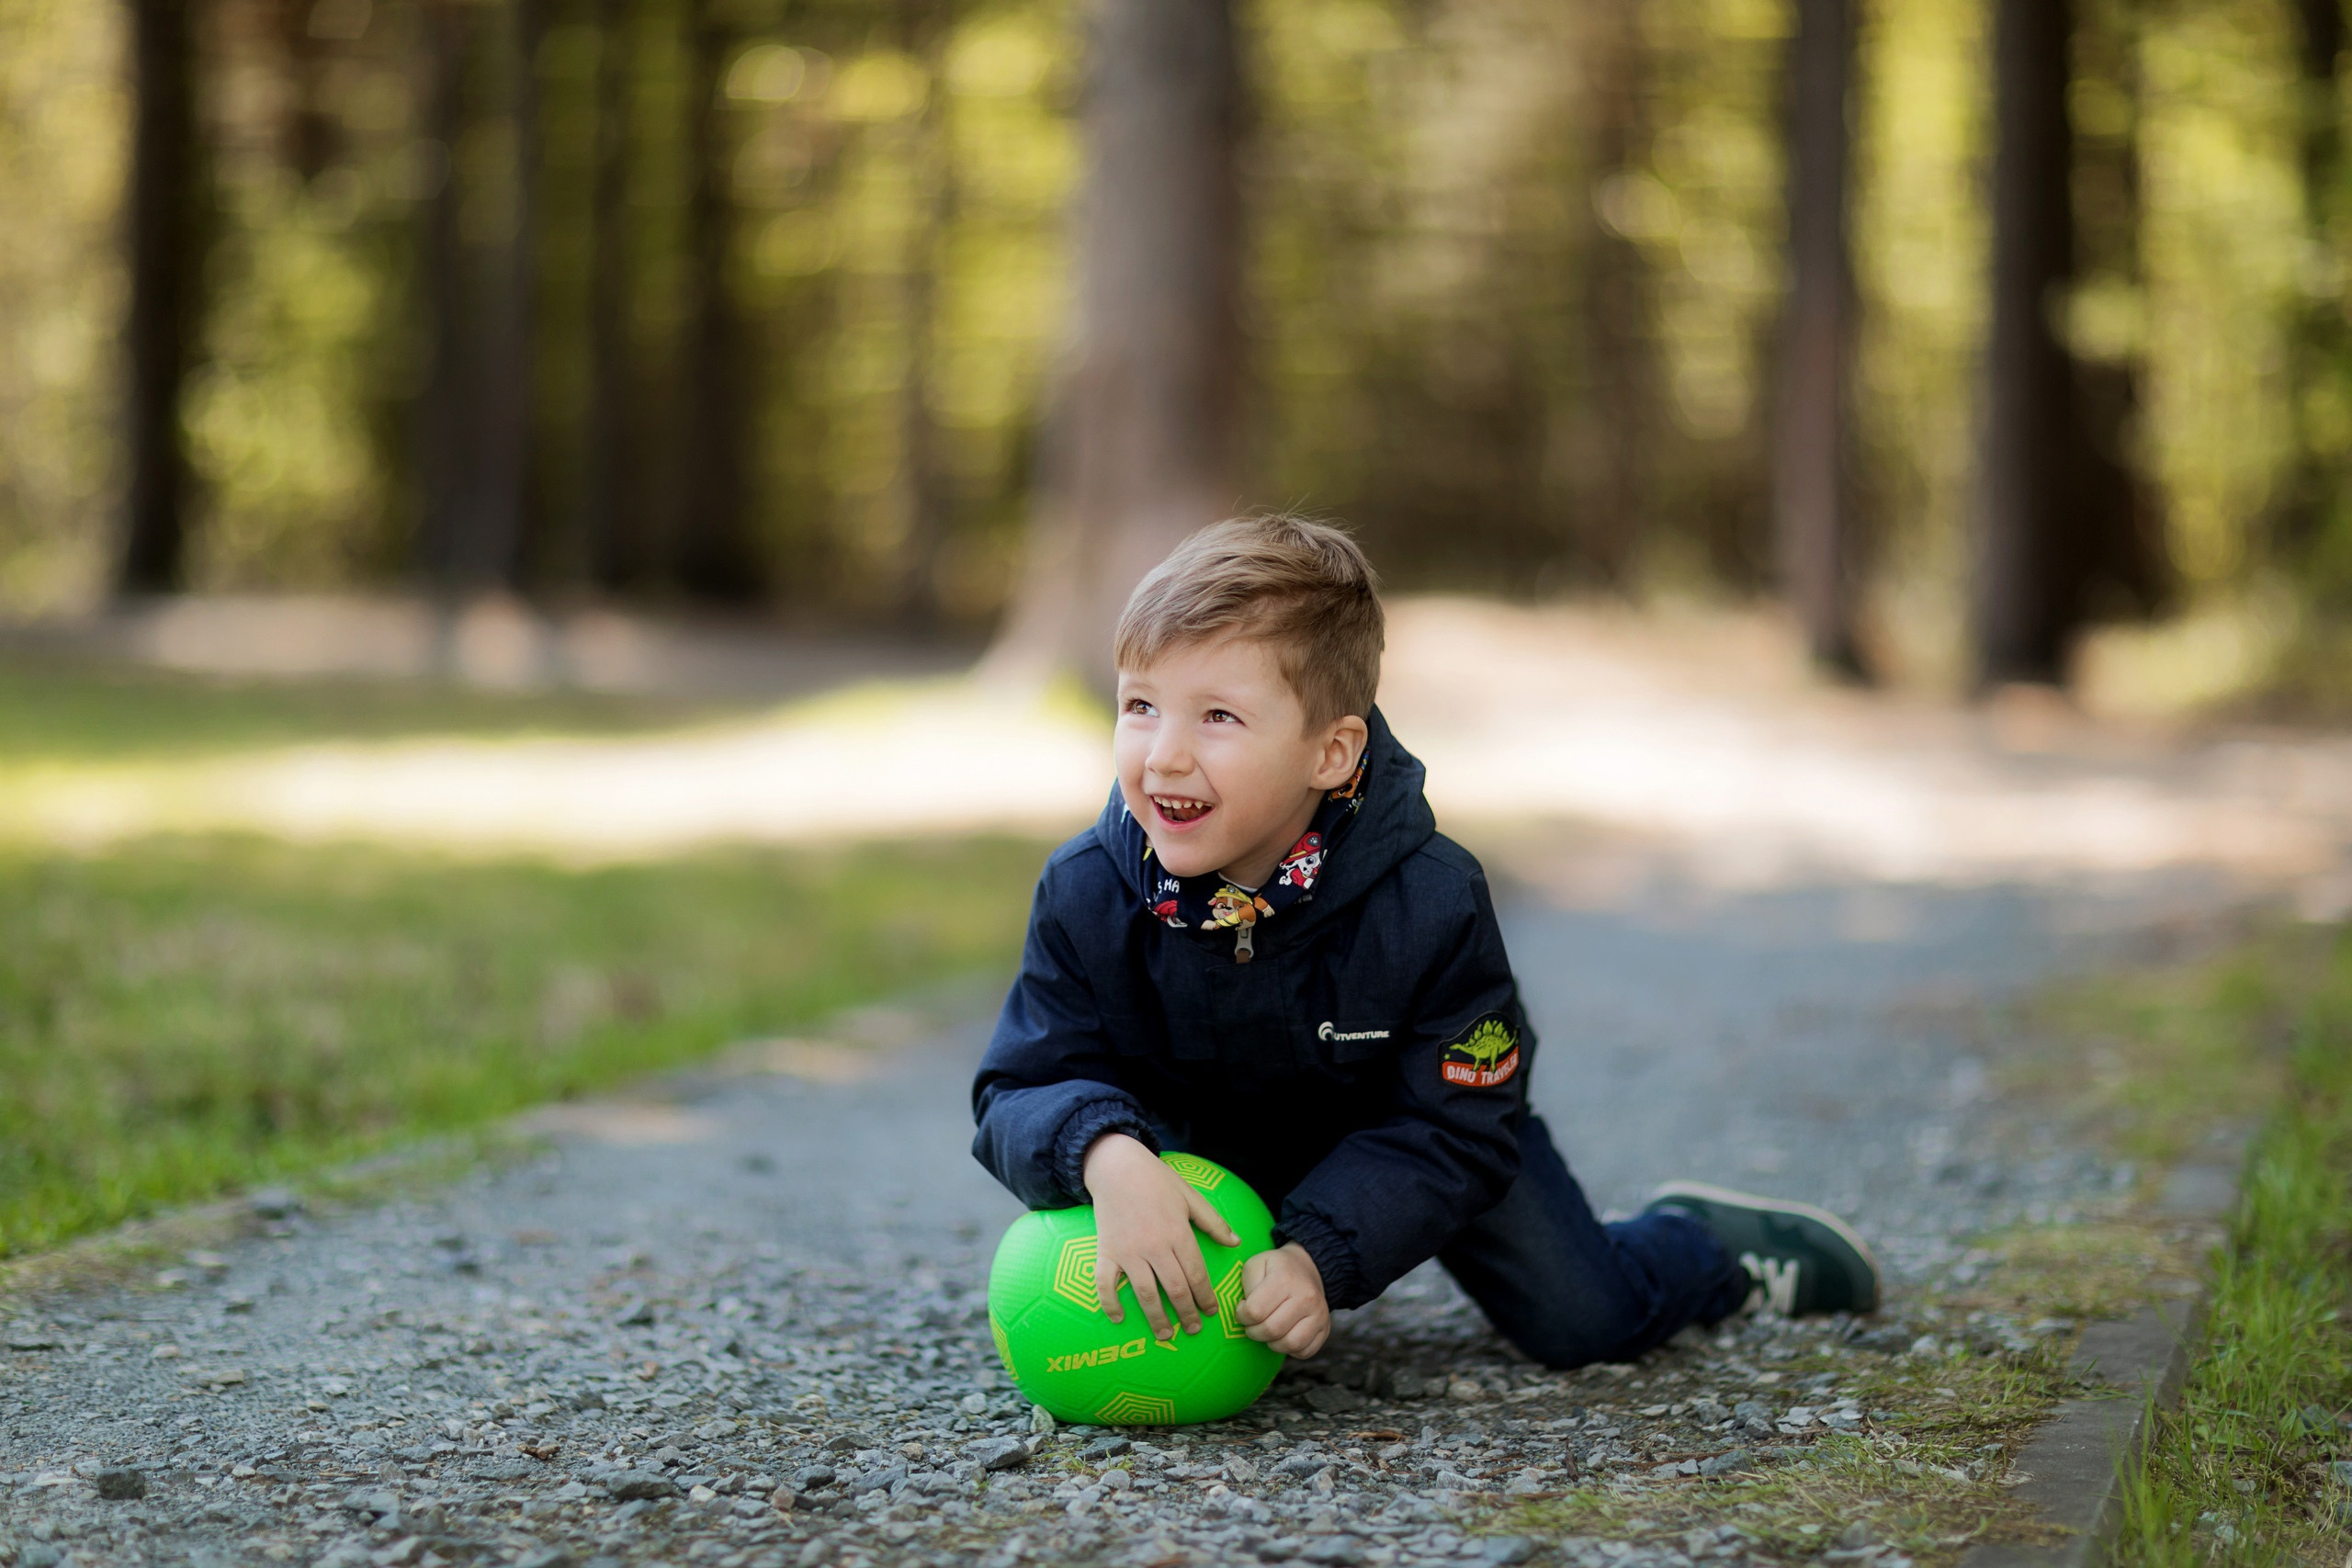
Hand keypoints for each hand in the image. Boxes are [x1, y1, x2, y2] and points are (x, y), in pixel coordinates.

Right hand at [1082, 1134, 1239, 1339]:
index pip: (1197, 1275)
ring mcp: (1128, 1252)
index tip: (1211, 1312)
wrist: (1117, 1167)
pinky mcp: (1106, 1252)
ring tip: (1165, 1335)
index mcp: (1178, 1234)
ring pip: (1146, 1294)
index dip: (1206, 1297)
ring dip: (1156, 1318)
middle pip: (1175, 1290)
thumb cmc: (1157, 1180)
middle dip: (1187, 1314)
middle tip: (1193, 1330)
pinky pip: (1105, 1284)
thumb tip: (1236, 1242)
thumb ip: (1213, 1222)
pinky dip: (1111, 1304)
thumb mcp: (1190, 1196)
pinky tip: (1119, 1319)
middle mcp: (1155, 1247)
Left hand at [1237, 1242, 1328, 1357]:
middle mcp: (1306, 1296)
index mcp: (1285, 1278)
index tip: (1243, 1310)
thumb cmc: (1276, 1269)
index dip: (1242, 1315)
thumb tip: (1247, 1310)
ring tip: (1268, 1331)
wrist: (1306, 1268)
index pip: (1255, 1311)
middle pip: (1272, 1330)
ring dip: (1273, 1343)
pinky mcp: (1326, 1328)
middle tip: (1253, 1324)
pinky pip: (1305, 1352)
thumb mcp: (1256, 1264)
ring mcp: (1319, 1314)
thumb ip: (1246, 1285)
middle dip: (1254, 1332)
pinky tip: (1284, 1336)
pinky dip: (1291, 1350)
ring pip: (1290, 1344)